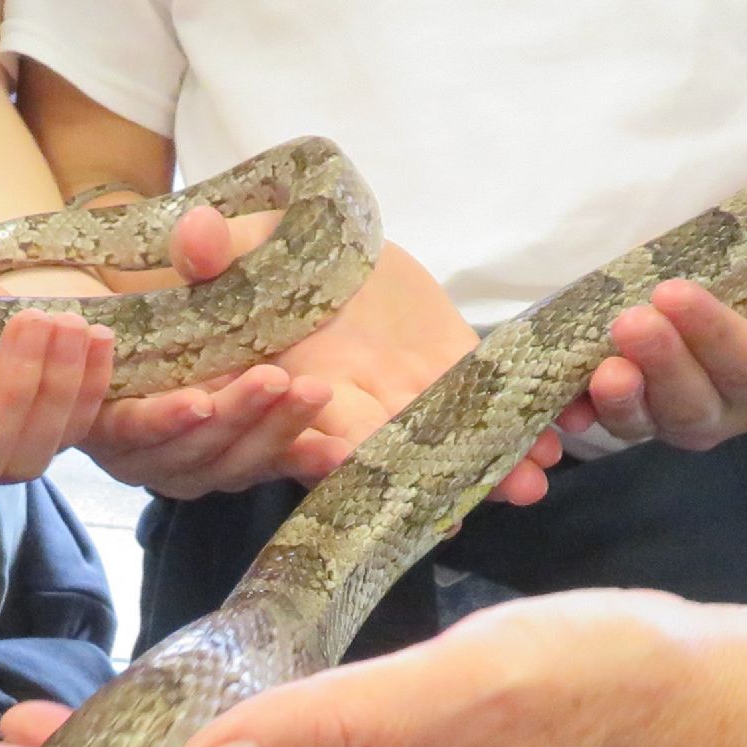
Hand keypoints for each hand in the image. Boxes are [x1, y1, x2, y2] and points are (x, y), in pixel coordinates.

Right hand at [79, 213, 564, 502]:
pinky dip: (516, 428)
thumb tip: (193, 239)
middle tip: (457, 508)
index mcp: (290, 380)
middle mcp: (348, 404)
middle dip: (415, 482)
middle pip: (379, 457)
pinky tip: (552, 446)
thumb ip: (213, 250)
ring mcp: (401, 393)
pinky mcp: (447, 368)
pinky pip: (483, 404)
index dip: (314, 448)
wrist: (325, 242)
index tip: (342, 462)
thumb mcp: (236, 243)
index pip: (296, 425)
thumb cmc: (265, 249)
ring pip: (440, 444)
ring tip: (526, 486)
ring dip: (482, 470)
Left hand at [578, 268, 746, 449]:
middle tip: (631, 321)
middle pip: (693, 401)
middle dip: (660, 363)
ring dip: (621, 399)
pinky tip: (567, 406)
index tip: (674, 292)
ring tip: (602, 369)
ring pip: (648, 422)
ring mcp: (679, 421)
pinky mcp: (639, 418)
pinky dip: (585, 415)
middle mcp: (730, 413)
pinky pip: (609, 424)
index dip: (712, 332)